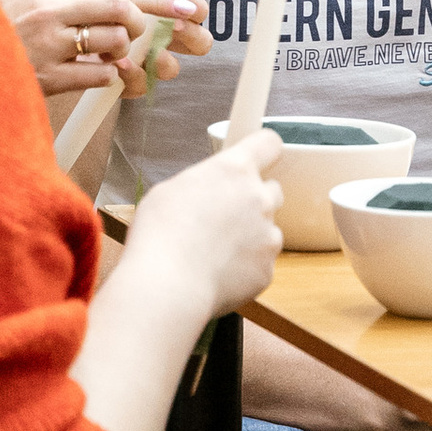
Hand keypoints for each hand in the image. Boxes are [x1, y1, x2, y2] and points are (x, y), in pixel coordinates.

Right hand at [0, 0, 211, 98]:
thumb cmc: (18, 21)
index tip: (191, 7)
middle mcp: (51, 11)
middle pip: (121, 10)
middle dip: (144, 25)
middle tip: (146, 35)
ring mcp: (47, 45)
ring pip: (113, 44)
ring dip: (124, 53)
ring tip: (109, 55)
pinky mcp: (45, 78)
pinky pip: (98, 77)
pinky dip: (107, 76)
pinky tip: (95, 73)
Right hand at [123, 131, 285, 323]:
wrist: (167, 286)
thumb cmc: (159, 236)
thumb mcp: (170, 190)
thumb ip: (204, 183)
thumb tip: (211, 190)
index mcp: (234, 170)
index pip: (269, 143)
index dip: (263, 150)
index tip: (258, 157)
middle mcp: (259, 198)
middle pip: (272, 190)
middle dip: (253, 200)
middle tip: (224, 215)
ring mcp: (268, 235)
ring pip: (267, 230)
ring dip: (250, 236)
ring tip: (213, 252)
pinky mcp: (268, 269)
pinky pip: (261, 263)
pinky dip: (245, 268)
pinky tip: (216, 273)